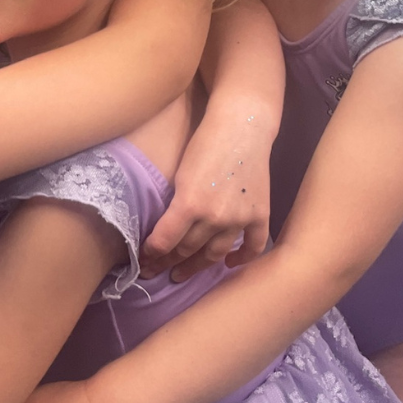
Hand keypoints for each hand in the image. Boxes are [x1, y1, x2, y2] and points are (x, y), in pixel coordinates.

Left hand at [140, 104, 271, 280]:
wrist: (241, 127)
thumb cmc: (204, 143)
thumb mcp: (179, 174)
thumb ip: (175, 205)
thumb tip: (165, 231)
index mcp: (189, 204)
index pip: (164, 241)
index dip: (151, 254)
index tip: (143, 259)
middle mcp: (215, 217)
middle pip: (187, 249)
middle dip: (167, 262)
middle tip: (155, 272)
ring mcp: (239, 219)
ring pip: (214, 254)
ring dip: (196, 267)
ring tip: (180, 275)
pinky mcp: (260, 215)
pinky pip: (253, 246)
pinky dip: (242, 259)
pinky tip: (230, 265)